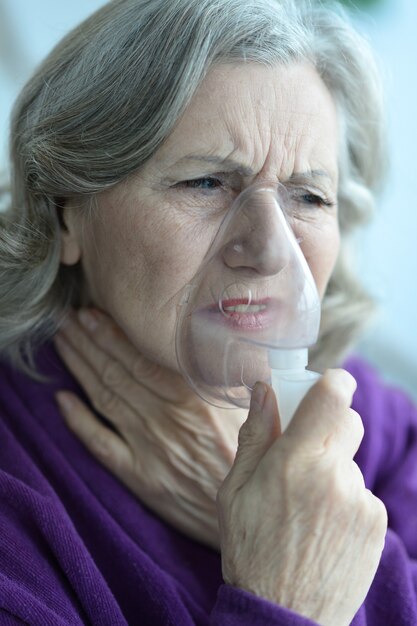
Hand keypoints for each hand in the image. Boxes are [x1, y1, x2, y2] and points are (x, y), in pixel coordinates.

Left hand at [54, 308, 244, 548]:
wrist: (250, 512)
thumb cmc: (254, 458)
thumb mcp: (257, 411)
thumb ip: (237, 377)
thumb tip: (228, 337)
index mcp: (192, 402)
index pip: (141, 360)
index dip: (112, 336)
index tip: (91, 314)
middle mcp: (164, 421)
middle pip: (116, 374)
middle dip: (87, 343)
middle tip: (66, 318)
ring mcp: (148, 448)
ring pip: (105, 399)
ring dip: (80, 369)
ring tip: (63, 342)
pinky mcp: (139, 475)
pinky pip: (101, 444)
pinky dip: (79, 421)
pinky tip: (62, 400)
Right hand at [217, 371, 386, 625]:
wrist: (284, 614)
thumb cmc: (250, 549)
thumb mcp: (234, 490)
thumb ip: (255, 434)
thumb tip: (263, 391)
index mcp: (296, 461)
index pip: (332, 396)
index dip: (332, 382)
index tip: (325, 385)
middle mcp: (336, 475)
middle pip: (348, 421)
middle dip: (327, 426)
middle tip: (301, 453)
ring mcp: (361, 500)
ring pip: (350, 462)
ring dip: (332, 471)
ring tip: (306, 507)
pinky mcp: (377, 523)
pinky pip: (361, 494)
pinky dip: (345, 500)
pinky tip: (323, 527)